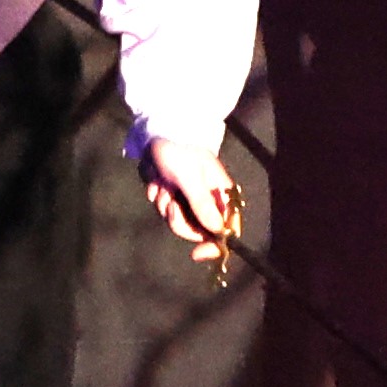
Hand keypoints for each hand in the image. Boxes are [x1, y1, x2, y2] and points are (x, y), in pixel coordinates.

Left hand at [139, 133, 240, 264]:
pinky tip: (158, 181)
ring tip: (164, 185)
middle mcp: (208, 201)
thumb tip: (218, 231)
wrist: (157, 133)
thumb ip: (203, 205)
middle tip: (170, 202)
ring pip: (177, 222)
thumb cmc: (180, 151)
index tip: (197, 253)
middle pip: (197, 231)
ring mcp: (189, 200)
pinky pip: (164, 210)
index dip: (216, 245)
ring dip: (166, 205)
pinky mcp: (173, 196)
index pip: (228, 229)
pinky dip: (158, 197)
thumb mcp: (190, 178)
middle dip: (179, 219)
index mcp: (221, 196)